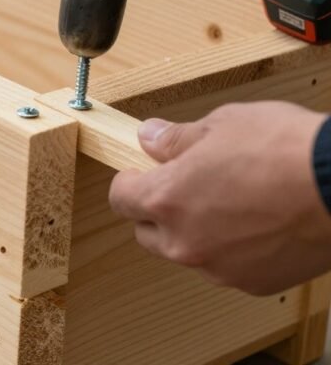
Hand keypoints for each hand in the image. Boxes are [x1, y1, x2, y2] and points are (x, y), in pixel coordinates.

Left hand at [109, 102, 330, 295]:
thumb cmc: (286, 150)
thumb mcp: (222, 125)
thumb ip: (177, 139)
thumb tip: (151, 138)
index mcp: (166, 200)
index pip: (121, 198)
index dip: (130, 182)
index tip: (140, 172)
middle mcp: (185, 242)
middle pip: (147, 233)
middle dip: (157, 210)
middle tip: (185, 186)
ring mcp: (219, 268)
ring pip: (188, 252)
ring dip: (195, 231)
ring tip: (230, 201)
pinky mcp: (254, 283)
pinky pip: (226, 267)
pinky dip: (232, 249)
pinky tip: (257, 223)